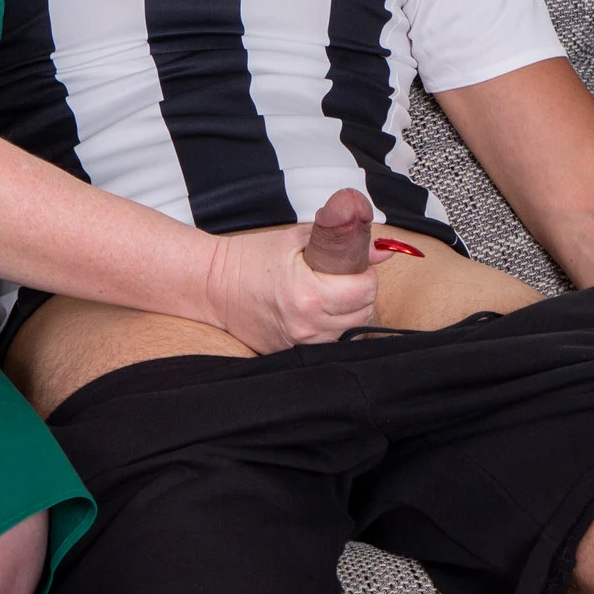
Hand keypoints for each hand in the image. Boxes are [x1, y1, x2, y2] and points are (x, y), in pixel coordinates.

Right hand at [207, 190, 380, 350]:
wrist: (212, 287)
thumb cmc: (249, 259)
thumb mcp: (295, 240)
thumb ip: (341, 241)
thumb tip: (381, 250)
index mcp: (308, 294)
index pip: (366, 290)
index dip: (365, 273)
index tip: (352, 266)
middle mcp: (307, 325)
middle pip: (364, 313)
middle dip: (360, 293)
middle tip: (342, 279)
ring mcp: (300, 345)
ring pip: (352, 334)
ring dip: (351, 314)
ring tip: (331, 296)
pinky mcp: (293, 354)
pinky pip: (331, 345)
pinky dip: (334, 330)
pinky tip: (321, 314)